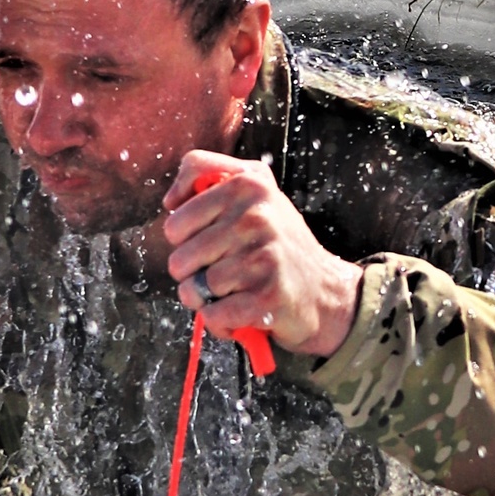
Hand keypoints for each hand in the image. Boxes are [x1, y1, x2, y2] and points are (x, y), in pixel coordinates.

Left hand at [162, 150, 362, 358]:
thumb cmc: (276, 244)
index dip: (183, 242)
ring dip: (206, 300)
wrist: (323, 290)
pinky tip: (240, 313)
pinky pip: (213, 314)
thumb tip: (171, 201)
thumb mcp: (252, 192)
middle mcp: (257, 216)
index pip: (176, 221)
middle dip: (192, 275)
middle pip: (180, 260)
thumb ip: (208, 174)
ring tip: (233, 292)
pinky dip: (220, 322)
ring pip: (195, 289)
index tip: (207, 243)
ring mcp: (264, 256)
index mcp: (247, 185)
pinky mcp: (268, 295)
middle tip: (221, 273)